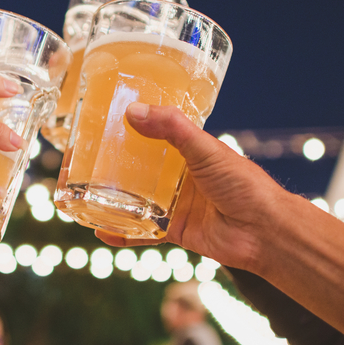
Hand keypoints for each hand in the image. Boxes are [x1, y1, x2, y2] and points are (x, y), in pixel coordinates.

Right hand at [96, 102, 289, 273]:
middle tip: (79, 159)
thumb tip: (134, 112)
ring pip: (135, 199)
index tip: (100, 123)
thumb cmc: (245, 184)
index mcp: (189, 150)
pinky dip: (123, 233)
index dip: (128, 128)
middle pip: (137, 167)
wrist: (264, 231)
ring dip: (110, 198)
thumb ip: (172, 129)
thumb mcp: (206, 148)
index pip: (153, 133)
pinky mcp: (175, 230)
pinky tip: (101, 231)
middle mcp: (180, 175)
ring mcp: (176, 203)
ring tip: (81, 193)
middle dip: (110, 164)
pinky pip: (142, 231)